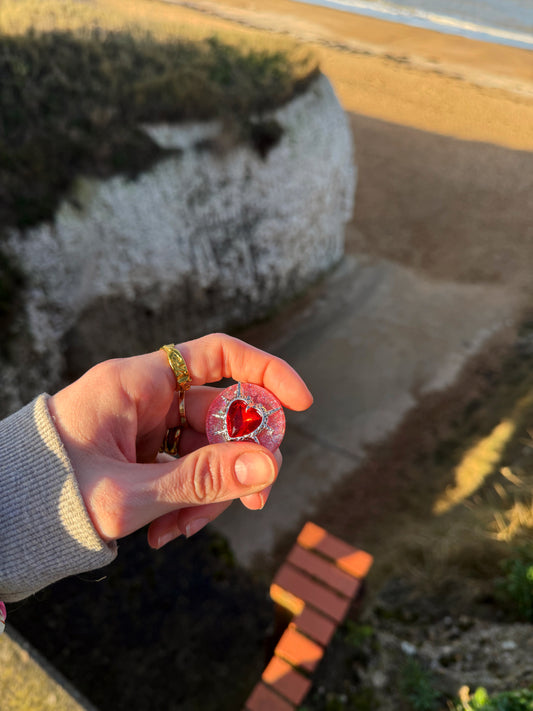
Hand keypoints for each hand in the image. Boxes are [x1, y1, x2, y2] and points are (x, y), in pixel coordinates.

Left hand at [48, 333, 312, 548]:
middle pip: (221, 414)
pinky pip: (184, 470)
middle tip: (254, 499)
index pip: (216, 355)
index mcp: (136, 383)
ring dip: (207, 492)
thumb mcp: (129, 494)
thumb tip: (270, 467)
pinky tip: (165, 534)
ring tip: (182, 531)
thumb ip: (200, 481)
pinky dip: (186, 501)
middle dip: (239, 459)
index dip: (265, 372)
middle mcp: (145, 397)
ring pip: (205, 451)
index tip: (301, 404)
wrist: (4, 525)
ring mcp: (144, 427)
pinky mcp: (141, 454)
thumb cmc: (48, 497)